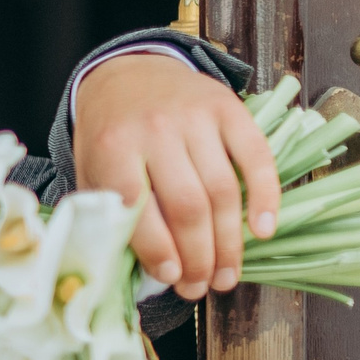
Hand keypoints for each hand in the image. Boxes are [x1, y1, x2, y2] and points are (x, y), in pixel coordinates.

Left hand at [74, 53, 280, 301]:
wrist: (130, 73)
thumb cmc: (110, 134)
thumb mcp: (93, 168)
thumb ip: (112, 210)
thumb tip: (147, 270)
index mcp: (112, 146)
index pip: (139, 207)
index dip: (158, 249)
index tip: (172, 279)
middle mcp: (155, 129)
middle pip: (188, 206)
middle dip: (199, 256)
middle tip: (203, 287)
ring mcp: (195, 117)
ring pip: (222, 190)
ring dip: (230, 241)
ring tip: (227, 275)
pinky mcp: (229, 108)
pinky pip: (256, 158)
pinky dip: (265, 197)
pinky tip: (264, 230)